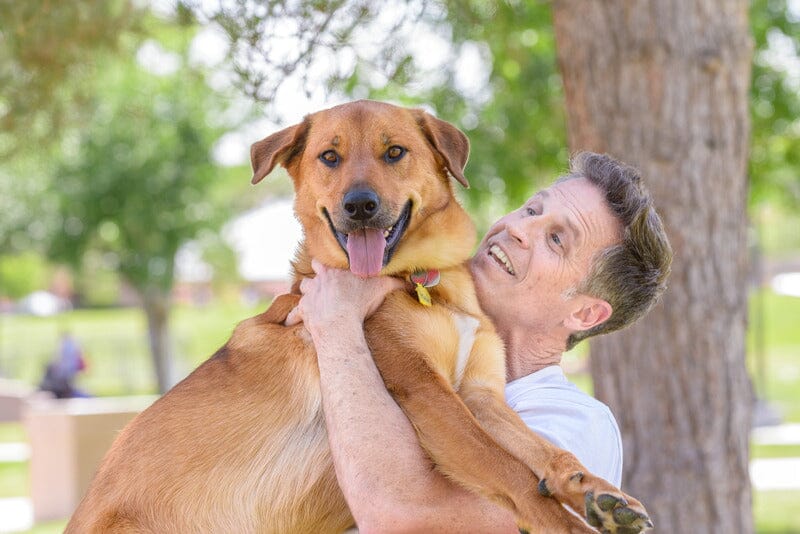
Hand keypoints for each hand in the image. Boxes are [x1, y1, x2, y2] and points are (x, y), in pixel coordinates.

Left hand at [285, 260, 404, 338]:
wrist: (339, 323)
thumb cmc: (360, 303)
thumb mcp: (382, 289)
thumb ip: (397, 283)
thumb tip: (413, 283)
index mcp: (333, 273)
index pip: (324, 263)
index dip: (326, 267)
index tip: (329, 270)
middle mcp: (318, 282)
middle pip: (311, 274)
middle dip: (314, 278)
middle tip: (321, 284)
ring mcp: (308, 296)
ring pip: (302, 289)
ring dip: (306, 294)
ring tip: (312, 299)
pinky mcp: (303, 312)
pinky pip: (294, 313)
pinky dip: (294, 316)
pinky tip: (291, 321)